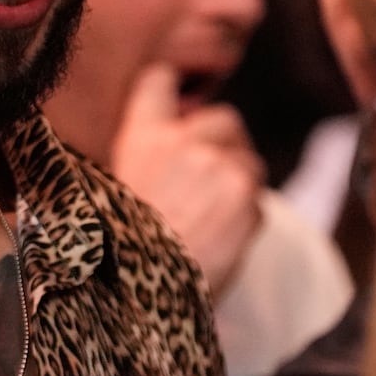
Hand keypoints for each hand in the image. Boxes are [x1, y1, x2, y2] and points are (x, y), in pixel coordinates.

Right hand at [111, 64, 264, 295]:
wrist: (143, 295)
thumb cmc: (124, 250)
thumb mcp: (117, 190)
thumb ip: (151, 156)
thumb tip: (185, 144)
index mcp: (142, 136)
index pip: (161, 80)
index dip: (174, 85)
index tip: (182, 99)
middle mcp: (183, 140)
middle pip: (225, 119)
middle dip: (225, 145)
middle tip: (207, 184)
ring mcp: (220, 164)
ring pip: (249, 161)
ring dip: (239, 186)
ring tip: (210, 222)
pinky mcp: (248, 194)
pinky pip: (259, 201)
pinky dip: (246, 220)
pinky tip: (220, 240)